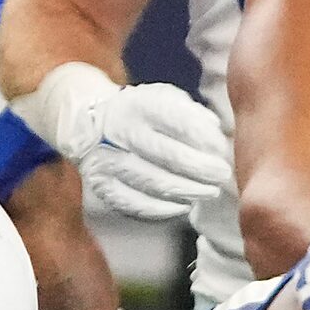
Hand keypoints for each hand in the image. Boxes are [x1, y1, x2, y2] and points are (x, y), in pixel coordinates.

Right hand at [23, 63, 232, 221]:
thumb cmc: (141, 115)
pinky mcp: (103, 187)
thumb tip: (217, 132)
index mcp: (137, 105)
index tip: (222, 148)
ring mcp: (108, 162)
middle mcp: (119, 132)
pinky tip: (184, 206)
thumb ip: (191, 114)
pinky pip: (136, 204)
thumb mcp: (163, 100)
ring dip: (186, 190)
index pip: (174, 119)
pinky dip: (164, 209)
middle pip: (166, 154)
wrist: (87, 124)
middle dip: (199, 168)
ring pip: (153, 182)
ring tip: (209, 192)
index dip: (202, 136)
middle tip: (222, 175)